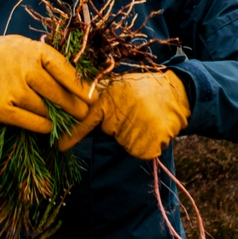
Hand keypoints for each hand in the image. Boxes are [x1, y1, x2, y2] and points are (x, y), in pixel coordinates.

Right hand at [0, 28, 94, 133]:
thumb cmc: (5, 55)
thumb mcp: (28, 48)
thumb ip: (49, 62)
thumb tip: (79, 83)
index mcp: (34, 51)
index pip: (63, 70)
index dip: (80, 86)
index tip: (93, 97)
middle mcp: (24, 69)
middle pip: (56, 93)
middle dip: (74, 106)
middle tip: (84, 114)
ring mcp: (11, 89)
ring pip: (44, 109)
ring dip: (58, 117)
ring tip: (67, 121)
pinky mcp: (0, 108)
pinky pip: (30, 122)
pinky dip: (43, 126)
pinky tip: (50, 127)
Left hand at [58, 72, 190, 159]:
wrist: (177, 92)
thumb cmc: (147, 89)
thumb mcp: (121, 87)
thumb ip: (102, 99)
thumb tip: (79, 107)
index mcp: (110, 100)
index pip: (86, 121)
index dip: (73, 134)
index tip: (60, 146)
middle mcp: (119, 117)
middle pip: (110, 133)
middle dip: (120, 126)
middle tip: (136, 112)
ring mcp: (133, 132)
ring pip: (126, 143)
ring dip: (135, 135)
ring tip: (147, 118)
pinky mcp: (148, 145)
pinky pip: (141, 151)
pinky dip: (148, 143)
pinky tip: (155, 128)